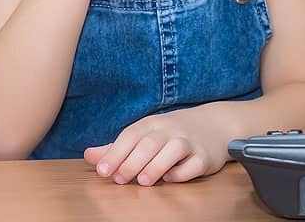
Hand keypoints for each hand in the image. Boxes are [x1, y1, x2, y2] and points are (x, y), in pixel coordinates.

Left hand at [83, 106, 230, 185]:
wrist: (216, 124)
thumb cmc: (173, 132)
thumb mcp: (146, 134)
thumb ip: (117, 147)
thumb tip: (88, 156)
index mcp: (152, 124)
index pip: (131, 135)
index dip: (116, 152)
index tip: (103, 171)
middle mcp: (171, 130)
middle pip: (150, 143)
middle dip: (133, 162)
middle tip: (120, 179)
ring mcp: (190, 142)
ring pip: (173, 150)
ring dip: (157, 165)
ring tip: (143, 181)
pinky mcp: (205, 156)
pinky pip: (193, 165)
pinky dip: (182, 172)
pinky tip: (171, 178)